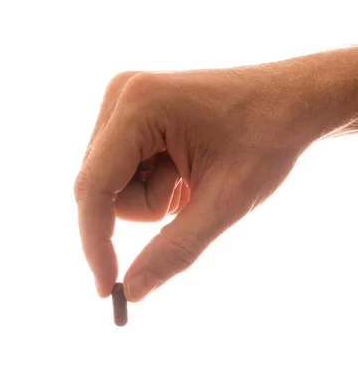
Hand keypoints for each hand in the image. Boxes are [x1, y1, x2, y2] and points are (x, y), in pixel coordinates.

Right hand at [74, 56, 320, 301]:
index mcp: (138, 105)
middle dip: (146, 209)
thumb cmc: (268, 141)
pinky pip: (125, 174)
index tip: (105, 289)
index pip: (93, 188)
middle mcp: (121, 95)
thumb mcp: (224, 203)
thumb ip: (174, 250)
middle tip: (189, 197)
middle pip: (101, 190)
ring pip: (113, 187)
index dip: (95, 243)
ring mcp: (125, 100)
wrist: (294, 101)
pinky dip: (155, 186)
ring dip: (153, 199)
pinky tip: (186, 169)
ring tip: (193, 177)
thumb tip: (131, 292)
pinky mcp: (133, 114)